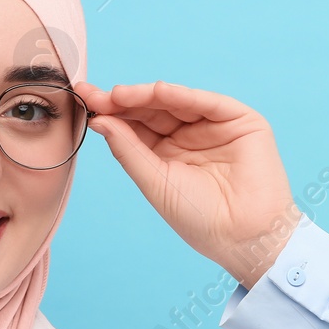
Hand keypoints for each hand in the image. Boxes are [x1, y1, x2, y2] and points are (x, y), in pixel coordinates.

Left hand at [75, 80, 299, 287]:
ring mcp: (214, 127)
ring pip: (175, 102)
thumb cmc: (200, 219)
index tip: (83, 100)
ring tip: (119, 94)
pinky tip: (158, 91)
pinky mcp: (240, 121)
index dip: (110, 112)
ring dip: (147, 95)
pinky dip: (184, 95)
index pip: (134, 125)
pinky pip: (208, 103)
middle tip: (95, 95)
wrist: (245, 236)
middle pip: (151, 110)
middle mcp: (188, 136)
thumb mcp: (155, 183)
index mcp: (166, 154)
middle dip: (123, 101)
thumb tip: (99, 120)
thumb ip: (128, 149)